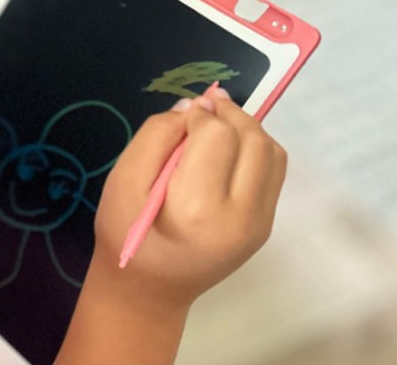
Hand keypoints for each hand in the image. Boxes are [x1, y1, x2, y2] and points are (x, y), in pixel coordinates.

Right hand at [57, 88, 286, 364]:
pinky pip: (273, 170)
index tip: (181, 120)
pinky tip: (227, 153)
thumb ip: (156, 136)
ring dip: (245, 129)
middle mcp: (240, 217)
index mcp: (197, 209)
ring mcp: (259, 223)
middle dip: (228, 114)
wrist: (149, 290)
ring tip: (215, 130)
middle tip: (201, 111)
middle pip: (253, 138)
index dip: (200, 115)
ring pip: (271, 151)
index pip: (218, 136)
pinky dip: (254, 149)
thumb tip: (193, 107)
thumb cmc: (127, 237)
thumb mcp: (123, 180)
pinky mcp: (265, 224)